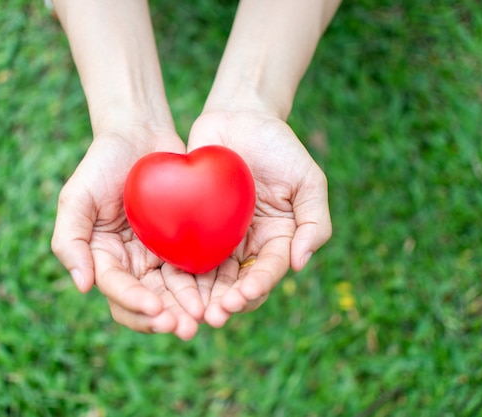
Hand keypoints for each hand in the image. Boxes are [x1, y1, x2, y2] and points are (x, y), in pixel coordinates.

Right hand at [51, 126, 204, 339]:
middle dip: (166, 318)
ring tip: (208, 316)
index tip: (157, 310)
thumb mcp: (77, 196)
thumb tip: (82, 286)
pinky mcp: (182, 244)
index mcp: (104, 259)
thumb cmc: (103, 162)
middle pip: (147, 302)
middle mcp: (131, 265)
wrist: (140, 134)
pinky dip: (206, 284)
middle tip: (188, 327)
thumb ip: (70, 240)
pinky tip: (222, 291)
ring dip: (188, 308)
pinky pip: (195, 269)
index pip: (118, 291)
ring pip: (174, 293)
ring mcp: (158, 256)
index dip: (135, 304)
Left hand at [187, 110, 331, 326]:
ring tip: (191, 313)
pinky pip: (186, 253)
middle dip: (226, 303)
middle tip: (212, 316)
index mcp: (277, 240)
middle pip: (238, 283)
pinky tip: (168, 285)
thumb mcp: (308, 180)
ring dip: (202, 298)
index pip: (268, 271)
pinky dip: (180, 272)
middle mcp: (248, 246)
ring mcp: (220, 239)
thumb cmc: (279, 147)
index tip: (241, 296)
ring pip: (210, 277)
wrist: (240, 118)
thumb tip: (300, 264)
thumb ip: (313, 222)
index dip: (256, 287)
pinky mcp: (194, 227)